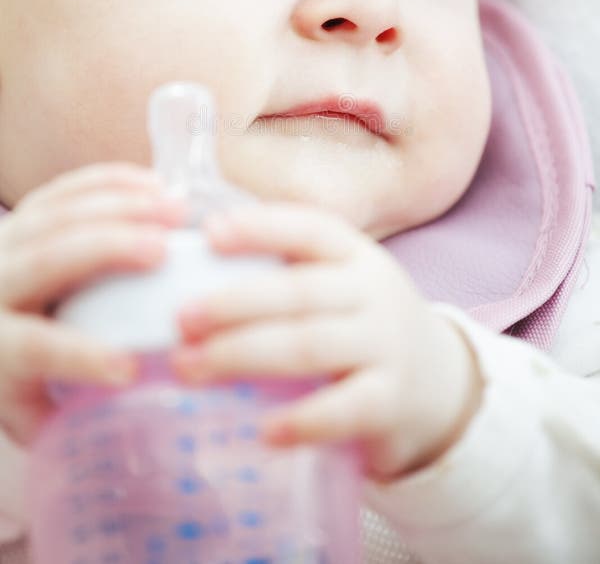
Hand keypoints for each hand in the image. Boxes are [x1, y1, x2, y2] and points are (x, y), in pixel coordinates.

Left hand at [0, 163, 186, 443]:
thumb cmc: (9, 375)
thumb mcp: (27, 409)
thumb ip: (69, 417)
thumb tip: (137, 423)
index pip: (28, 345)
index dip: (77, 354)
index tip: (129, 368)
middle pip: (46, 258)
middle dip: (106, 249)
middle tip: (162, 250)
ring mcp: (9, 240)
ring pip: (60, 213)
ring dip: (120, 205)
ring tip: (174, 208)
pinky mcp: (27, 213)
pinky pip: (67, 187)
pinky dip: (112, 181)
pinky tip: (155, 184)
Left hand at [172, 202, 482, 479]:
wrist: (437, 380)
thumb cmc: (360, 324)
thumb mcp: (338, 286)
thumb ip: (284, 275)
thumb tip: (192, 269)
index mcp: (355, 255)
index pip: (310, 228)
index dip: (262, 227)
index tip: (210, 233)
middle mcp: (374, 292)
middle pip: (300, 292)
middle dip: (234, 304)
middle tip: (182, 318)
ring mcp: (387, 345)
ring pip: (310, 345)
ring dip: (243, 356)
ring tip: (190, 367)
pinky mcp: (391, 400)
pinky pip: (345, 409)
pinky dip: (304, 420)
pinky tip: (265, 430)